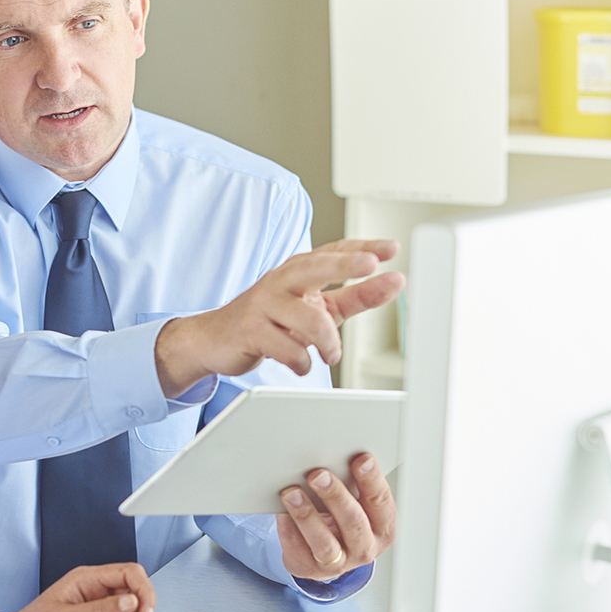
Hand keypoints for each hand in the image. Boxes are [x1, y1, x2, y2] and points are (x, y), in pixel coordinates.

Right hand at [154, 239, 404, 396]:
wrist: (216, 339)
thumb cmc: (272, 320)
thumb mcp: (317, 307)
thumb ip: (355, 296)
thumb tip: (394, 283)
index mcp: (298, 270)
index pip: (333, 252)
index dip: (362, 248)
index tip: (392, 249)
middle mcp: (281, 280)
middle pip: (316, 266)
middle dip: (345, 265)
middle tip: (371, 266)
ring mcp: (263, 304)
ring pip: (309, 319)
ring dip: (329, 344)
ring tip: (331, 354)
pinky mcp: (250, 330)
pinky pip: (289, 349)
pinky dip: (303, 362)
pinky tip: (301, 363)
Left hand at [277, 453, 396, 582]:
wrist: (324, 556)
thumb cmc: (343, 521)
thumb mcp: (357, 505)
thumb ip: (353, 486)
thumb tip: (334, 456)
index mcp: (382, 529)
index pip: (381, 502)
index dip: (372, 480)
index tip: (362, 459)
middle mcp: (364, 549)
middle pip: (353, 522)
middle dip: (335, 495)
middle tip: (318, 474)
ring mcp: (338, 563)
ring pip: (324, 543)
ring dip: (307, 515)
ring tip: (292, 492)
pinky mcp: (309, 568)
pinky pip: (297, 547)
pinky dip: (288, 526)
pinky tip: (281, 509)